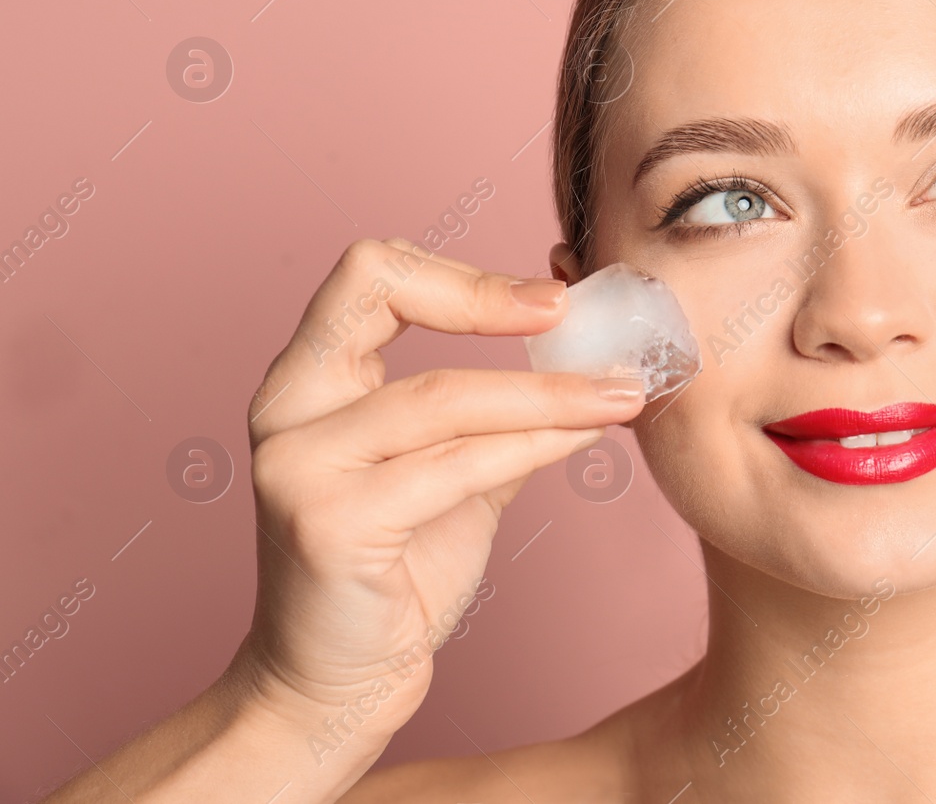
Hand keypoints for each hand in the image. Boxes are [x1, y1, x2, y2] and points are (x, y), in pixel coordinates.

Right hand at [233, 238, 643, 738]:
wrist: (335, 688)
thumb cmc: (392, 577)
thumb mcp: (448, 473)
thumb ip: (492, 416)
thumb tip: (585, 360)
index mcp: (308, 381)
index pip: (369, 274)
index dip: (461, 274)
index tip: (547, 300)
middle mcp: (287, 408)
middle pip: (376, 291)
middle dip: (484, 295)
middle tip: (570, 314)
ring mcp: (298, 464)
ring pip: (442, 395)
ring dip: (547, 391)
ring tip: (620, 393)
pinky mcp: (327, 524)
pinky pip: (456, 465)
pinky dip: (536, 444)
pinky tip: (585, 440)